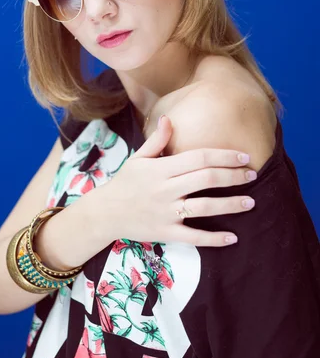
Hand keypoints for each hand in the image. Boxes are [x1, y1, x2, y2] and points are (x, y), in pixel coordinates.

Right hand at [102, 115, 255, 246]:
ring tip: (251, 202)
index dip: (223, 156)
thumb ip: (157, 141)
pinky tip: (233, 237)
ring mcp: (166, 212)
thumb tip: (168, 118)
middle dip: (233, 176)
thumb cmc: (124, 183)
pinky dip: (214, 239)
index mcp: (161, 168)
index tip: (243, 156)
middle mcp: (166, 189)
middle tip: (252, 174)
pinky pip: (194, 237)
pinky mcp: (166, 232)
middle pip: (206, 179)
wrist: (105, 213)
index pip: (198, 158)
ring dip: (230, 204)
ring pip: (205, 207)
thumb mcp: (138, 158)